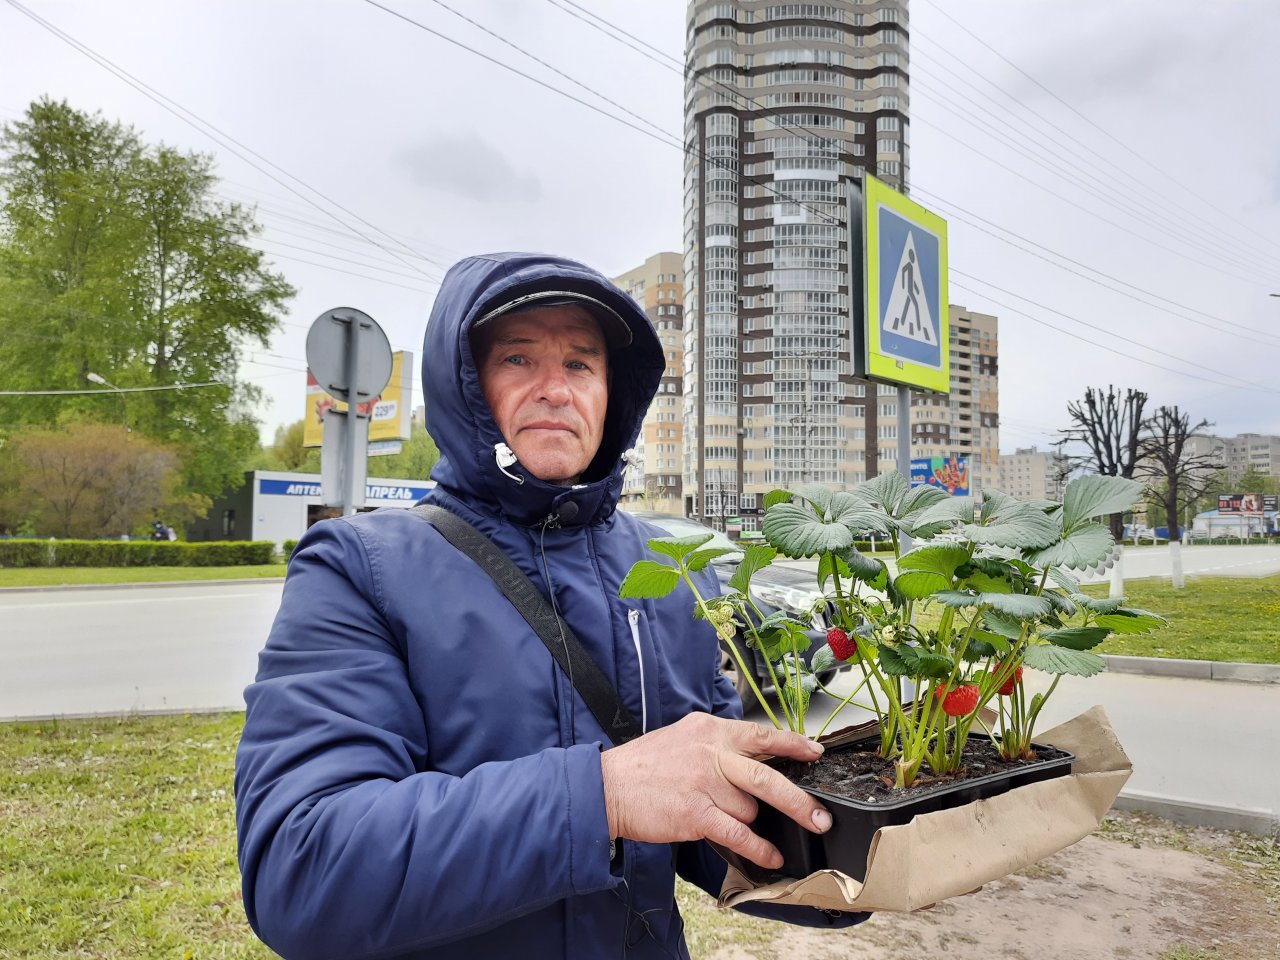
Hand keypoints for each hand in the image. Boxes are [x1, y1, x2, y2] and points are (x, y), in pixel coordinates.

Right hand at [599, 713, 830, 869]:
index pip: (761, 734)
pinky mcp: (697, 813)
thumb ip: (717, 745)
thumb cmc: (643, 766)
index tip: (815, 752)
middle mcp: (711, 752)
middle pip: (769, 776)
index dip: (793, 744)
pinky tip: (770, 856)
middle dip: (800, 800)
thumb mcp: (683, 737)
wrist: (607, 787)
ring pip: (750, 809)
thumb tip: (752, 761)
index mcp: (710, 729)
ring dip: (747, 820)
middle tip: (821, 816)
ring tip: (728, 820)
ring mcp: (705, 783)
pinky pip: (740, 834)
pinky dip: (759, 849)